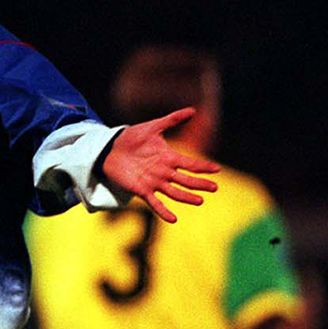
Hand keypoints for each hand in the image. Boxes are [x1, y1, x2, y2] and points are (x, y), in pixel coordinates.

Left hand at [101, 107, 219, 222]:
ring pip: (174, 192)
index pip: (190, 163)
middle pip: (186, 180)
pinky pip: (155, 203)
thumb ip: (172, 120)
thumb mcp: (153, 127)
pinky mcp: (141, 190)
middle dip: (199, 184)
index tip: (217, 169)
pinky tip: (173, 219)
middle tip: (214, 187)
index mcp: (169, 158)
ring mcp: (154, 182)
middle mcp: (164, 172)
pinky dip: (164, 211)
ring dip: (187, 197)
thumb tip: (193, 110)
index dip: (203, 166)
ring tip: (200, 201)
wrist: (110, 149)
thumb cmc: (132, 138)